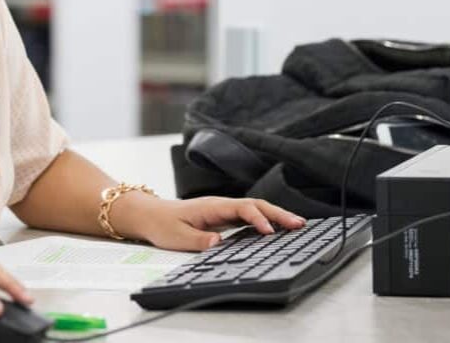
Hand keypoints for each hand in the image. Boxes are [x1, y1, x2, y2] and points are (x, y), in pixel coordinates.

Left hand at [110, 193, 305, 250]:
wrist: (151, 215)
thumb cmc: (163, 224)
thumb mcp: (177, 236)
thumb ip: (198, 240)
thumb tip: (219, 244)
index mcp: (212, 206)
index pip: (242, 208)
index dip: (258, 219)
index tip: (270, 231)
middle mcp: (221, 205)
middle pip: (255, 205)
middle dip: (278, 214)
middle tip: (299, 224)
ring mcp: (224, 210)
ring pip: (255, 209)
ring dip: (275, 216)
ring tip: (298, 226)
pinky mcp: (224, 218)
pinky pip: (249, 216)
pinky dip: (266, 220)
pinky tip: (277, 230)